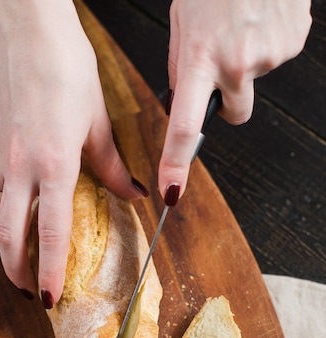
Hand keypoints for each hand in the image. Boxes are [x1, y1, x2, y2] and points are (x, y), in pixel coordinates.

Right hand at [0, 0, 146, 305]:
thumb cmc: (68, 71)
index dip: (49, 270)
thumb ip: (113, 167)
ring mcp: (2, 161)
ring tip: (18, 269)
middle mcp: (22, 168)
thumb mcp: (98, 123)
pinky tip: (7, 228)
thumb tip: (134, 195)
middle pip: (8, 237)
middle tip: (32, 293)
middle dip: (18, 272)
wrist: (30, 35)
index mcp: (54, 164)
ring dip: (2, 251)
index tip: (50, 298)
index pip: (49, 232)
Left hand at [159, 0, 311, 201]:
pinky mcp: (293, 43)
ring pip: (256, 82)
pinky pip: (276, 58)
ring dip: (248, 63)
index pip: (185, 126)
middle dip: (229, 100)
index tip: (172, 191)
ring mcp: (269, 55)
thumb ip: (184, 65)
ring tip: (243, 24)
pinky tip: (261, 19)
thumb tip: (186, 98)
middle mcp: (236, 64)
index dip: (177, 163)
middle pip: (236, 116)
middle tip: (225, 64)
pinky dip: (267, 44)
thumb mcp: (182, 22)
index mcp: (200, 59)